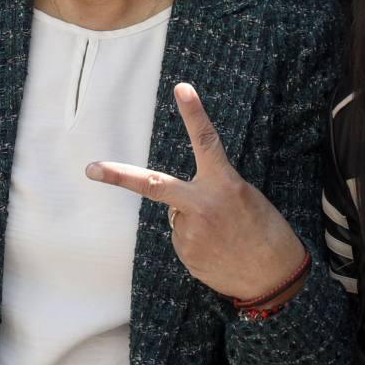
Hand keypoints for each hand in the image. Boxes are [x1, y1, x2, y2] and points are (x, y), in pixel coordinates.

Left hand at [86, 83, 307, 302]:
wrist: (273, 277)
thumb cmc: (264, 231)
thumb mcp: (244, 198)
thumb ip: (210, 191)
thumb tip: (177, 206)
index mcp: (225, 184)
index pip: (207, 141)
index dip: (194, 113)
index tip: (182, 87)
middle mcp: (203, 206)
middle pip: (153, 184)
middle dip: (118, 176)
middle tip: (90, 168)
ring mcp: (190, 233)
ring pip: (178, 216)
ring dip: (195, 222)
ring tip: (223, 236)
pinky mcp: (186, 255)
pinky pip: (183, 239)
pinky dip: (198, 242)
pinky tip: (218, 250)